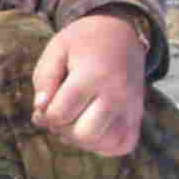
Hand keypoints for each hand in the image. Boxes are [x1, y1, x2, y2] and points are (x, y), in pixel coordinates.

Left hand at [30, 13, 147, 157]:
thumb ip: (44, 80)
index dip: (44, 115)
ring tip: (75, 119)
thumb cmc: (83, 42)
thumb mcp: (56, 50)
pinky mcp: (138, 116)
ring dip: (82, 139)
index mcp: (94, 75)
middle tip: (60, 113)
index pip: (60, 114)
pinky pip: (122, 145)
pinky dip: (103, 144)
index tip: (44, 103)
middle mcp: (117, 95)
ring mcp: (131, 107)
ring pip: (104, 144)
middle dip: (63, 130)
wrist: (121, 33)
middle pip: (85, 135)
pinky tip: (91, 126)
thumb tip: (41, 109)